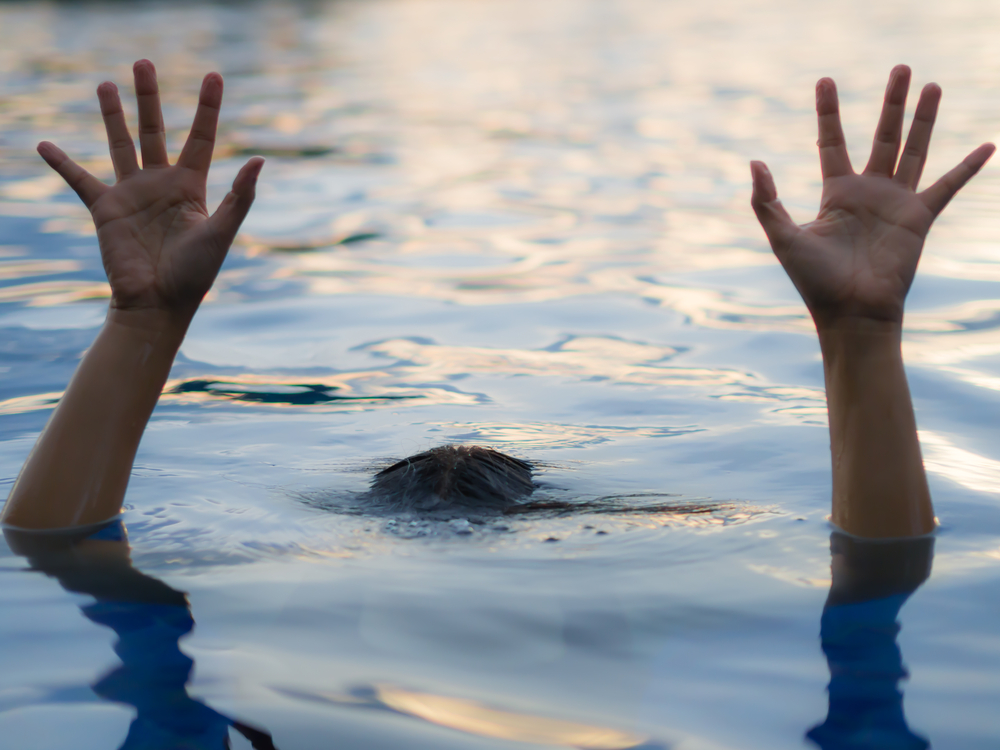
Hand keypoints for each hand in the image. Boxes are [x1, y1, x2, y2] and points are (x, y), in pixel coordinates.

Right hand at [37, 60, 263, 321]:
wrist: (160, 304)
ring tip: (105, 84)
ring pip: (120, 144)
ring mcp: (133, 194)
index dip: (208, 107)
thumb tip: (259, 160)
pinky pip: (80, 180)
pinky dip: (62, 164)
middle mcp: (161, 184)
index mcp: (192, 187)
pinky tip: (45, 145)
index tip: (214, 75)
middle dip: (149, 97)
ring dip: (112, 115)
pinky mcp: (106, 210)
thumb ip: (240, 197)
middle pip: (155, 130)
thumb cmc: (196, 273)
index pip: (202, 137)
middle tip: (143, 62)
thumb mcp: (222, 231)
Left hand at [751, 65, 994, 329]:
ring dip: (924, 119)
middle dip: (892, 102)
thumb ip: (767, 201)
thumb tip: (755, 162)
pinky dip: (968, 167)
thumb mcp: (783, 237)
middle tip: (901, 67)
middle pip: (882, 136)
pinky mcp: (919, 219)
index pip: (831, 142)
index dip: (828, 112)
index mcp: (836, 194)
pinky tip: (986, 146)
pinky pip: (948, 187)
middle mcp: (868, 192)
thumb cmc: (814, 281)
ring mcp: (896, 203)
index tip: (825, 81)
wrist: (850, 312)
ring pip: (914, 149)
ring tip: (933, 85)